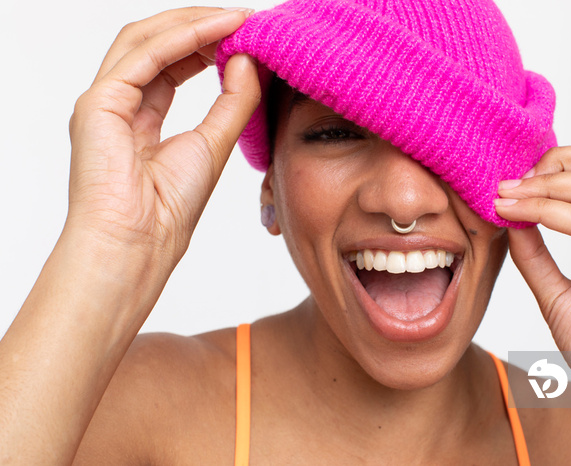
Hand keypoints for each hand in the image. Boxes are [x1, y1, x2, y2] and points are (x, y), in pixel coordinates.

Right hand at [66, 7, 259, 265]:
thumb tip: (248, 60)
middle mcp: (118, 105)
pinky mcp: (99, 103)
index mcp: (139, 120)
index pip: (171, 65)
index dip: (207, 44)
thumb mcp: (214, 145)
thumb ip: (233, 103)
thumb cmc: (169, 210)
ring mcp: (104, 101)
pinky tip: (217, 30)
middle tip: (244, 18)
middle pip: (156, 44)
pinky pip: (143, 55)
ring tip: (236, 18)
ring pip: (145, 39)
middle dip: (200, 25)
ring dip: (193, 23)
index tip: (246, 35)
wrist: (139, 244)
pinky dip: (182, 38)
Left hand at [494, 146, 570, 462]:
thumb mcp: (555, 292)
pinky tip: (519, 215)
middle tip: (512, 178)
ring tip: (509, 193)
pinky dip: (551, 212)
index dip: (559, 164)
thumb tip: (511, 219)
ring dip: (549, 182)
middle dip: (558, 159)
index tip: (513, 179)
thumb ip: (535, 254)